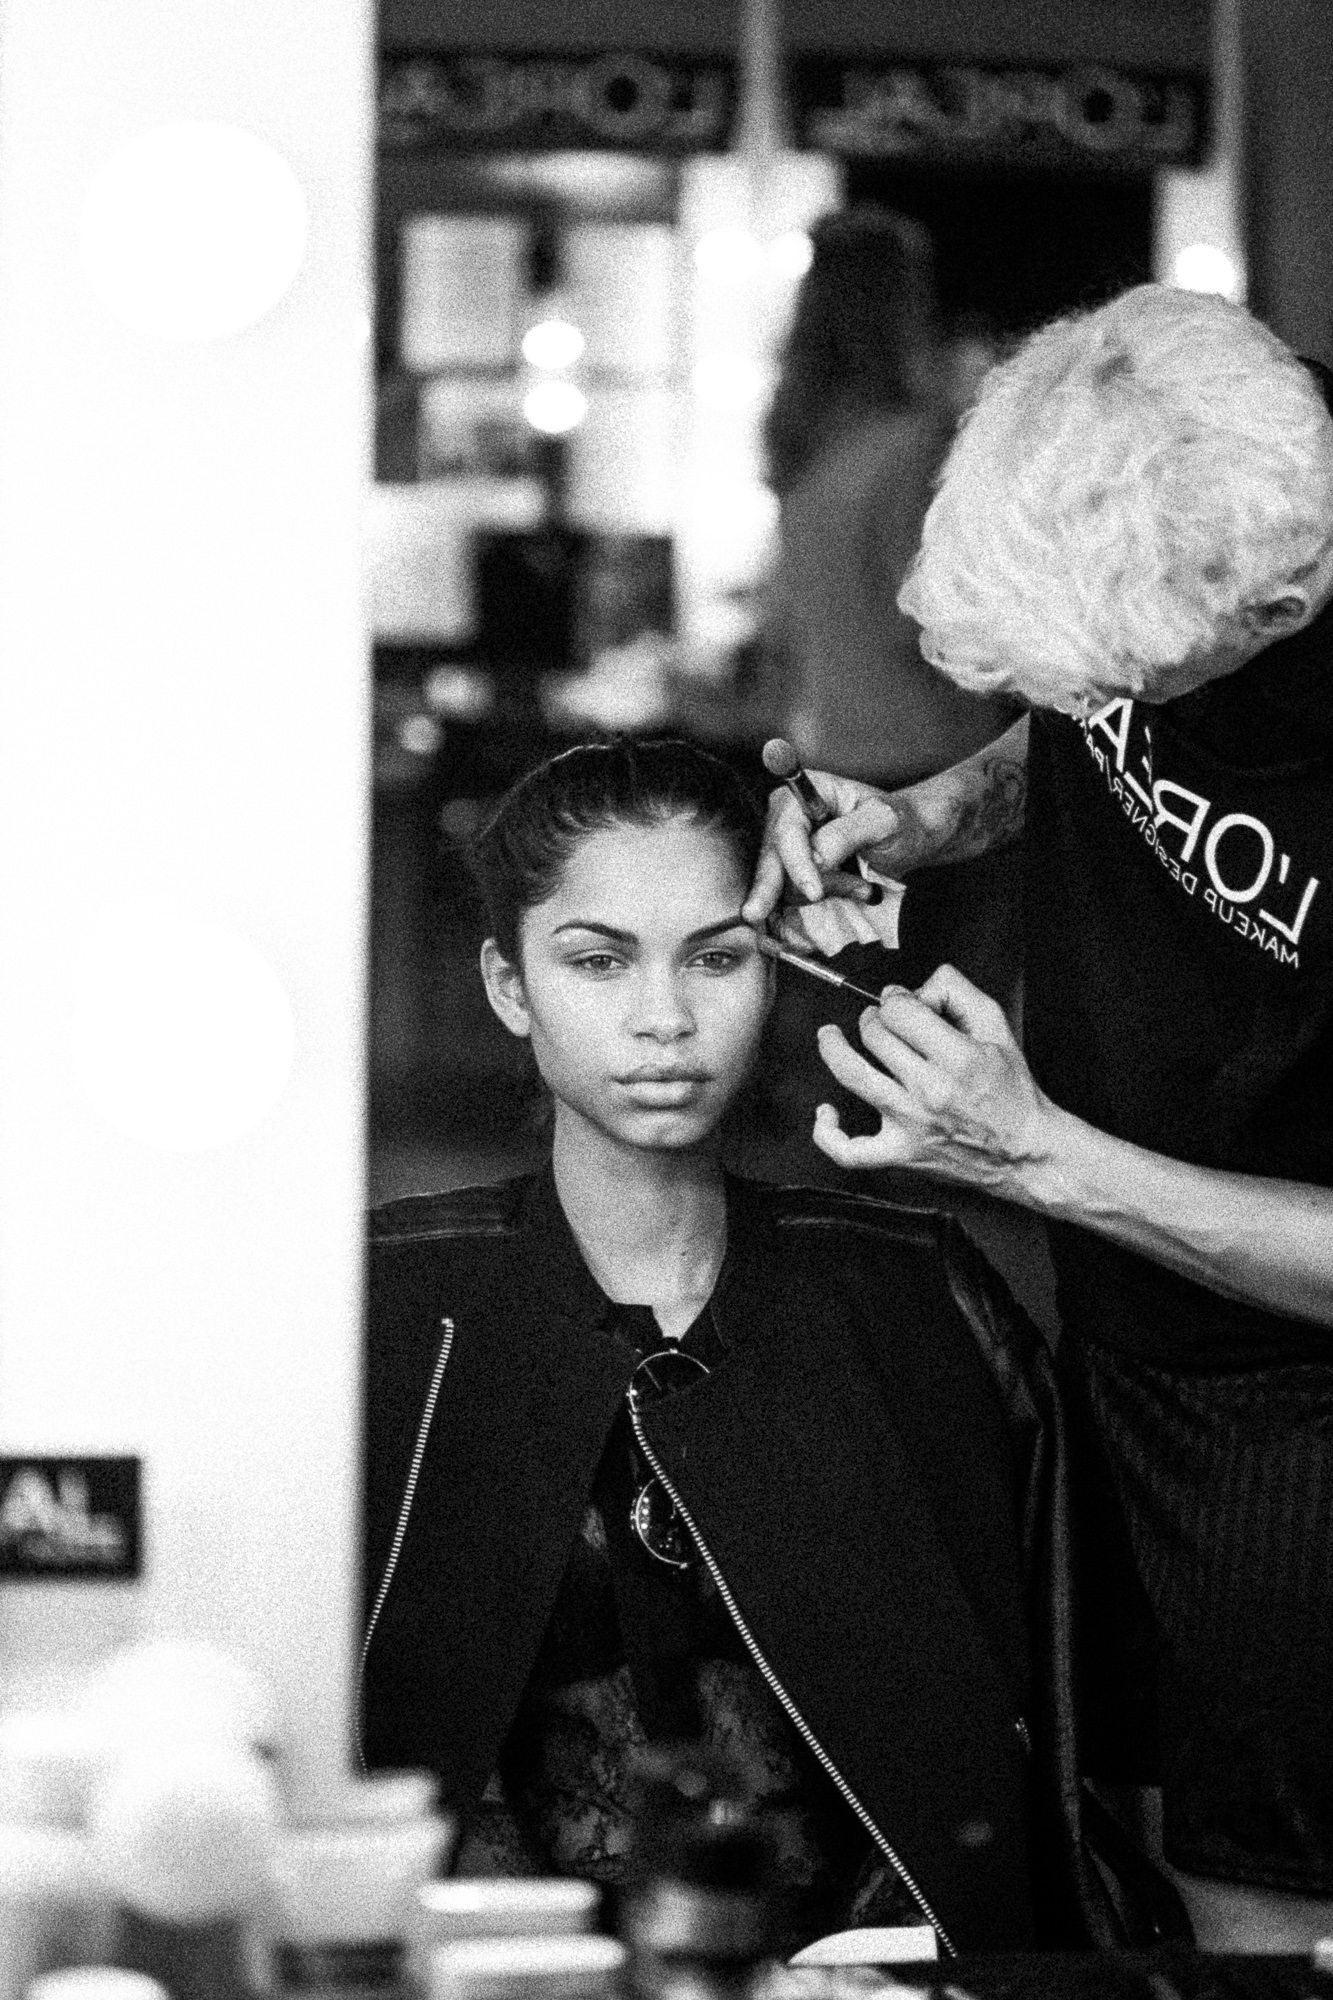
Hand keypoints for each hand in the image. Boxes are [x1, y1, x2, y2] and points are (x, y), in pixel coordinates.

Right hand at [741, 763, 902, 931]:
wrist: (908, 838)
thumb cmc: (898, 822)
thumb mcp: (882, 821)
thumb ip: (845, 835)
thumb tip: (815, 859)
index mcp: (806, 791)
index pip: (788, 831)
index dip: (796, 863)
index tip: (813, 891)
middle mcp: (790, 816)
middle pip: (772, 858)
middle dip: (774, 886)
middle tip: (756, 914)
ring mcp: (790, 844)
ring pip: (784, 881)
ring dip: (828, 888)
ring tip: (862, 883)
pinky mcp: (795, 869)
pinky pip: (795, 892)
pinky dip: (826, 895)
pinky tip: (854, 888)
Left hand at [812, 964, 1053, 1192]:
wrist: (1024, 1151)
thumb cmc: (1011, 1092)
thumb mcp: (998, 1027)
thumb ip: (957, 992)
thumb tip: (914, 988)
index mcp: (958, 1059)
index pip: (900, 1011)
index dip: (895, 998)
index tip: (900, 1001)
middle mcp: (930, 1091)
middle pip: (876, 1036)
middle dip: (875, 1018)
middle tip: (885, 1020)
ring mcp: (910, 1124)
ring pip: (853, 1076)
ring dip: (833, 1048)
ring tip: (830, 1036)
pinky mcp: (900, 1153)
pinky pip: (850, 1150)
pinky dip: (827, 1133)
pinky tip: (826, 1111)